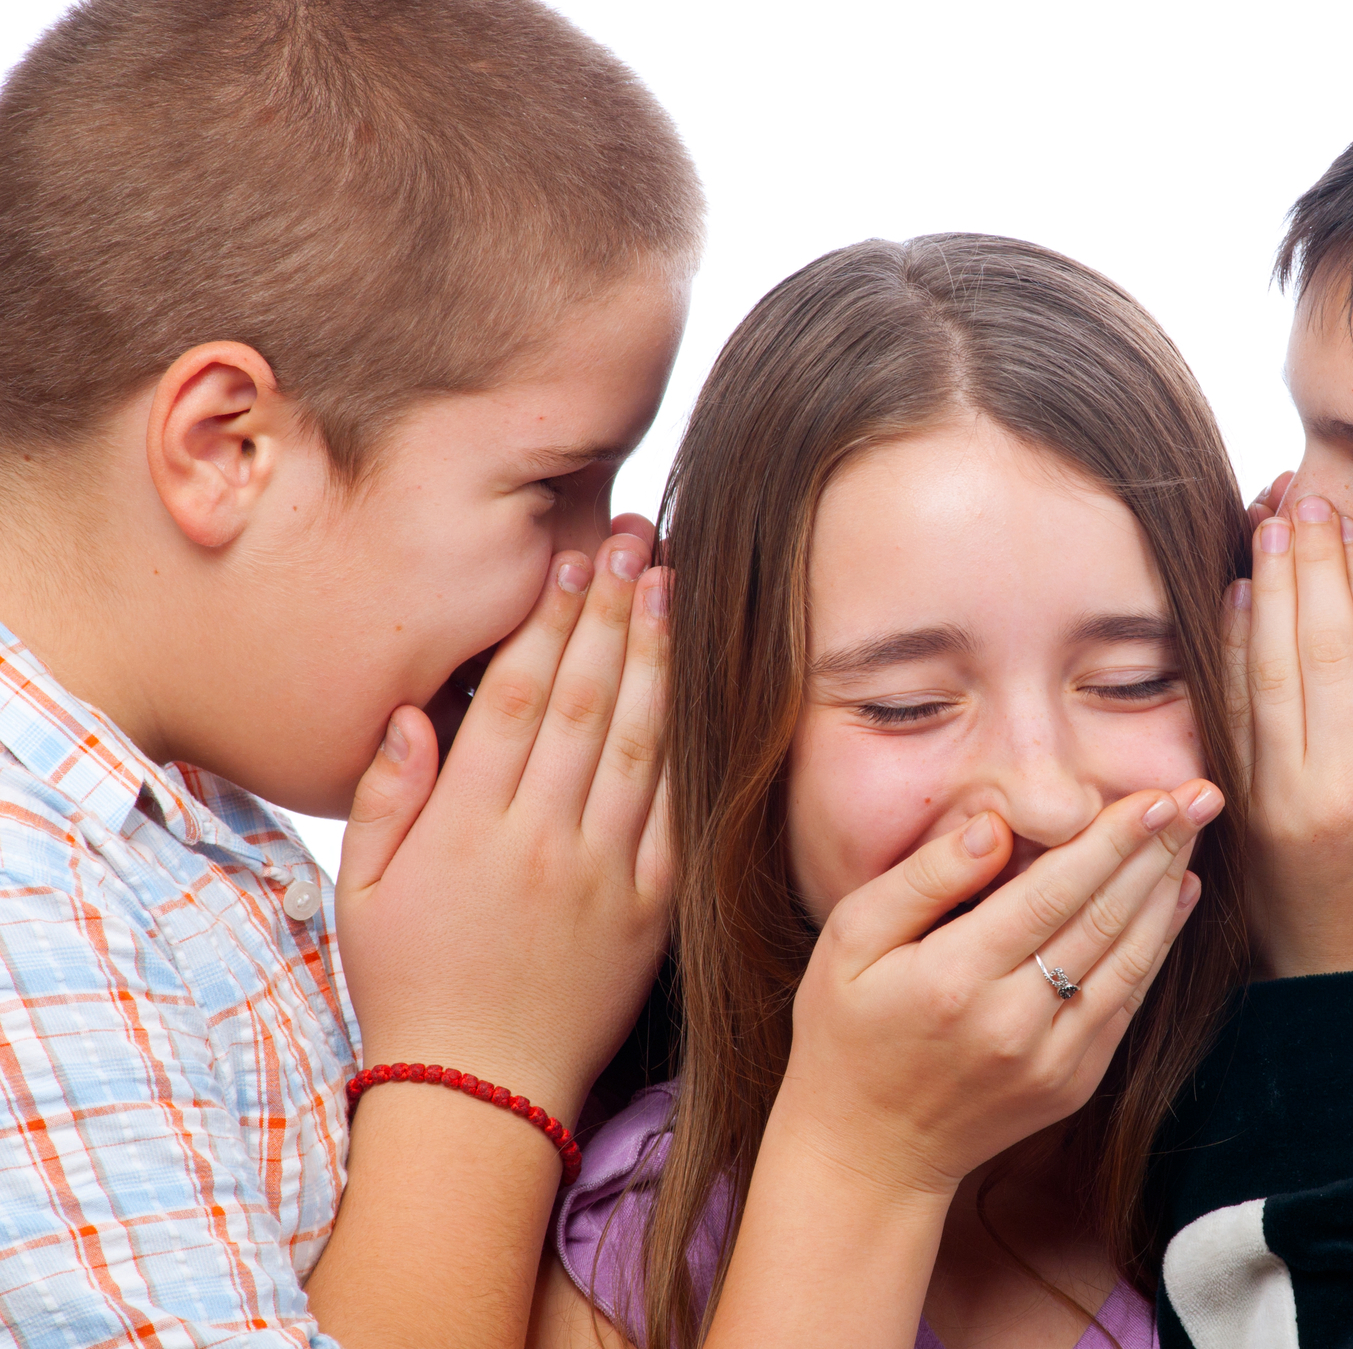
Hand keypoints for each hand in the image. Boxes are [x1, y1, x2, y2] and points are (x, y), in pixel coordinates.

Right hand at [333, 529, 674, 1124]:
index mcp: (468, 831)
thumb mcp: (363, 894)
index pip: (516, 700)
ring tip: (672, 585)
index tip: (569, 560)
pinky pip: (680, 814)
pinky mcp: (654, 911)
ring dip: (659, 658)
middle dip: (612, 611)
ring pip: (640, 745)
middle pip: (586, 703)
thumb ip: (388, 795)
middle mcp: (542, 844)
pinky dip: (694, 746)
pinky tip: (706, 686)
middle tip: (635, 539)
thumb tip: (411, 708)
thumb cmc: (409, 987)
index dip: (547, 621)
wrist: (480, 1097)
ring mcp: (606, 877)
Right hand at [771, 783, 1220, 1198]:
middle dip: (1158, 848)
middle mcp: (1013, 1022)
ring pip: (1131, 959)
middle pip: (1105, 918)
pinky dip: (1160, 944)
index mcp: (955, 978)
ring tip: (1194, 829)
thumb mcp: (849, 941)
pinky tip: (1176, 896)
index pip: (1054, 892)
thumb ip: (923, 879)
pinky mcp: (1073, 1082)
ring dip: (1168, 888)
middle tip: (1201, 793)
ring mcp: (1051, 1060)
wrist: (867, 1153)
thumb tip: (995, 828)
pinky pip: (1129, 1001)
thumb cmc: (846, 1031)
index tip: (1156, 793)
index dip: (1112, 840)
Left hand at [1229, 492, 1352, 976]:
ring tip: (1264, 523)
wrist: (1338, 968)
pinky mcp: (1239, 800)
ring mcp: (1280, 793)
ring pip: (1267, 669)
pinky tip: (1234, 594)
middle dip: (1308, 565)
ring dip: (1264, 589)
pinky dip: (1230, 646)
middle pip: (1318, 649)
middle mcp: (1340, 782)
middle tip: (1298, 497)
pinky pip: (1232, 708)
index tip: (1347, 522)